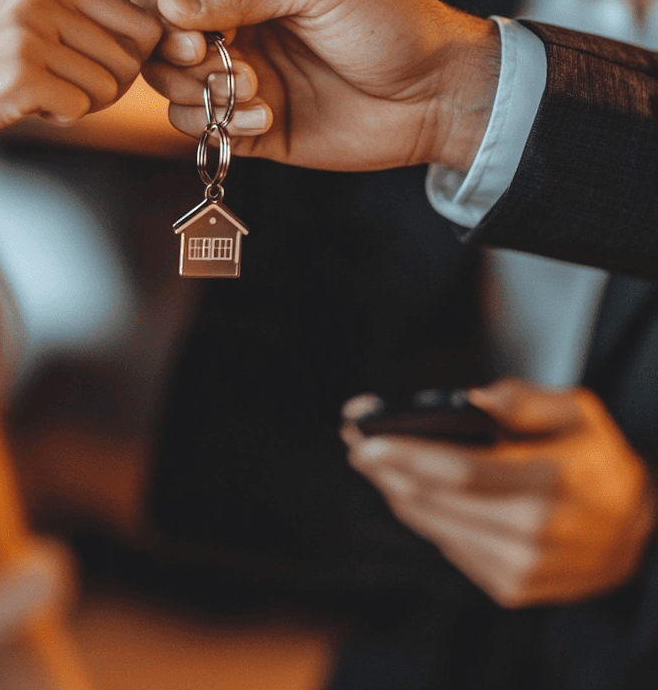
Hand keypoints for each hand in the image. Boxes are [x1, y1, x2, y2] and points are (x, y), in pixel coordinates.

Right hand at [0, 0, 161, 167]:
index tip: (103, 69)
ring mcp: (25, 33)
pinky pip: (80, 108)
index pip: (130, 15)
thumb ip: (67, 9)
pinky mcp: (20, 76)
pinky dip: (60, 117)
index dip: (128, 53)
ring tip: (38, 95)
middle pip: (126, 54)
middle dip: (107, 82)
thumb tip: (153, 33)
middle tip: (67, 91)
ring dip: (82, 101)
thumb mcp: (6, 7)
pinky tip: (22, 106)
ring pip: (108, 85)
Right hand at [131, 0, 499, 171]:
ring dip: (199, 92)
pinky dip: (220, 126)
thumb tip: (168, 3)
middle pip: (158, 40)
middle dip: (175, 57)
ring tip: (252, 91)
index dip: (159, 9)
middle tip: (215, 63)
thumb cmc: (392, 23)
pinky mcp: (253, 123)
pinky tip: (266, 117)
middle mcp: (236, 22)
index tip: (186, 33)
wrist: (440, 94)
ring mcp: (242, 73)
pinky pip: (203, 128)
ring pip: (172, 87)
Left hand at [341, 378, 657, 606]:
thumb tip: (474, 396)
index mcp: (550, 481)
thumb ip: (524, 399)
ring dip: (395, 493)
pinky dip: (424, 518)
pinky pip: (448, 548)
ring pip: (434, 526)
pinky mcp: (510, 589)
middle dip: (386, 469)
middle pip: (436, 500)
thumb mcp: (578, 411)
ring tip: (373, 463)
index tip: (366, 438)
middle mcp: (534, 532)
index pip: (462, 469)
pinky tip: (411, 494)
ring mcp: (521, 568)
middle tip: (354, 441)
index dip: (406, 454)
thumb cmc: (598, 461)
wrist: (633, 530)